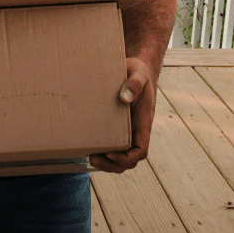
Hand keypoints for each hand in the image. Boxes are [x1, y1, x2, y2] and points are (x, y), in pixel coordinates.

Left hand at [89, 56, 154, 173]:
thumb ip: (134, 84)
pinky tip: (89, 147)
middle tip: (93, 159)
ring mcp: (128, 129)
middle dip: (113, 164)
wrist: (137, 68)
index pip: (141, 150)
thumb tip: (124, 98)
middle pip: (130, 159)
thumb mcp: (138, 74)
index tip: (110, 154)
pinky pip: (113, 143)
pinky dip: (103, 150)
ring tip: (90, 157)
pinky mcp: (118, 124)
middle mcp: (137, 129)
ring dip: (107, 162)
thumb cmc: (138, 71)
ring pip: (121, 155)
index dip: (127, 158)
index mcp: (143, 122)